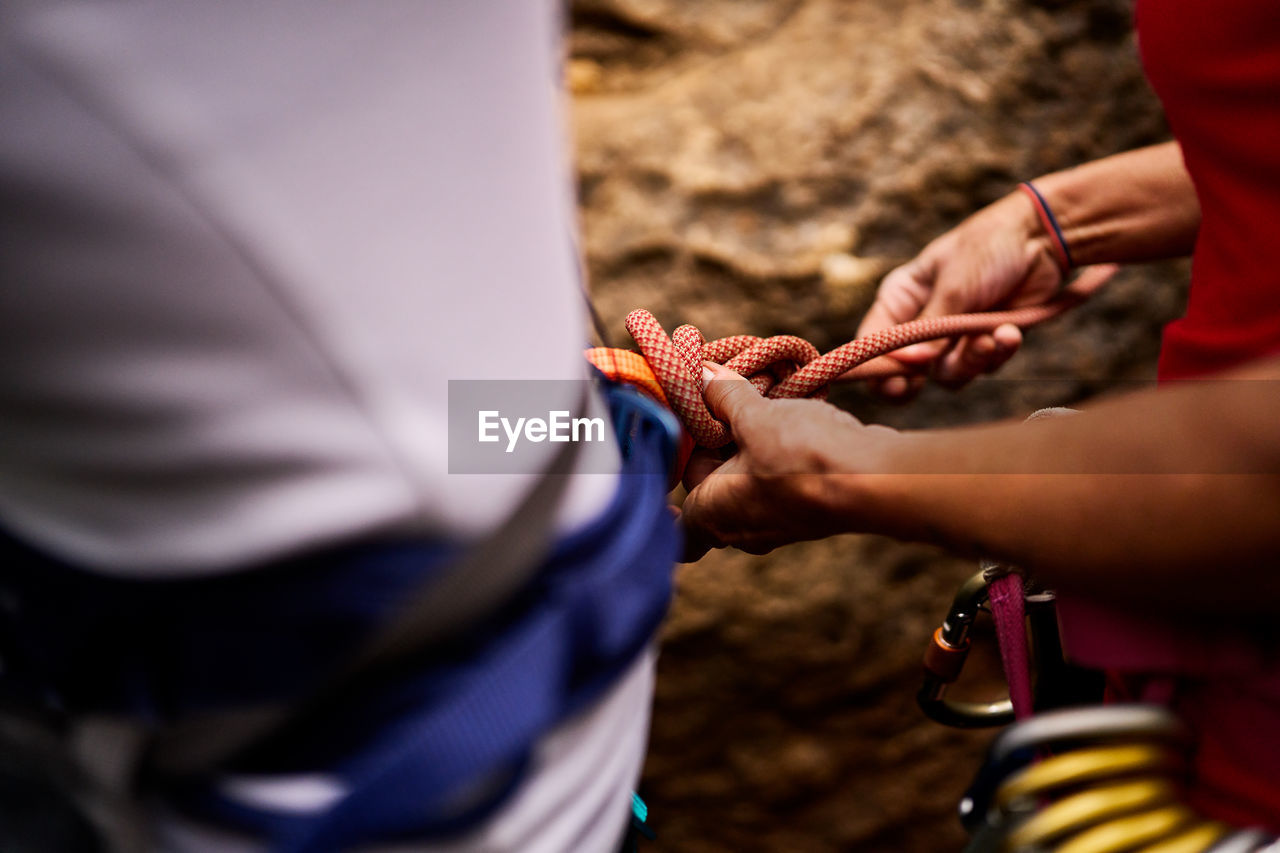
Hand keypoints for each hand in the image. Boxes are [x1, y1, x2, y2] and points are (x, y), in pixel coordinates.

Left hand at [680, 363, 898, 559]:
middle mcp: (741, 530)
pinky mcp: (807, 512)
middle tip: (718, 403)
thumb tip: (701, 375)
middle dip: (714, 446)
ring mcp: (777, 524)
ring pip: (746, 481)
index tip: (677, 459)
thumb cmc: (803, 458)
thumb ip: (723, 396)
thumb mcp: (755, 416)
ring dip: (748, 443)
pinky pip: (777, 480)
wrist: (874, 479)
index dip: (670, 500)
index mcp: (713, 516)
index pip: (677, 527)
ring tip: (756, 401)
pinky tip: (785, 414)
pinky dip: (776, 451)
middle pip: (710, 488)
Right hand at [858, 191, 1114, 397]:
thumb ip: (929, 329)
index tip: (897, 380)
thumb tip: (908, 364)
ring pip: (947, 374)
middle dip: (921, 377)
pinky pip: (983, 366)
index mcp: (901, 298)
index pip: (873, 341)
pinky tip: (1010, 332)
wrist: (1043, 238)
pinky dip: (997, 353)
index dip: (879, 365)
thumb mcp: (953, 286)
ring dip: (971, 361)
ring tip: (993, 337)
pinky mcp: (984, 342)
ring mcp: (953, 336)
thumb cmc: (987, 247)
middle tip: (927, 378)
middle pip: (905, 370)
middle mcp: (920, 321)